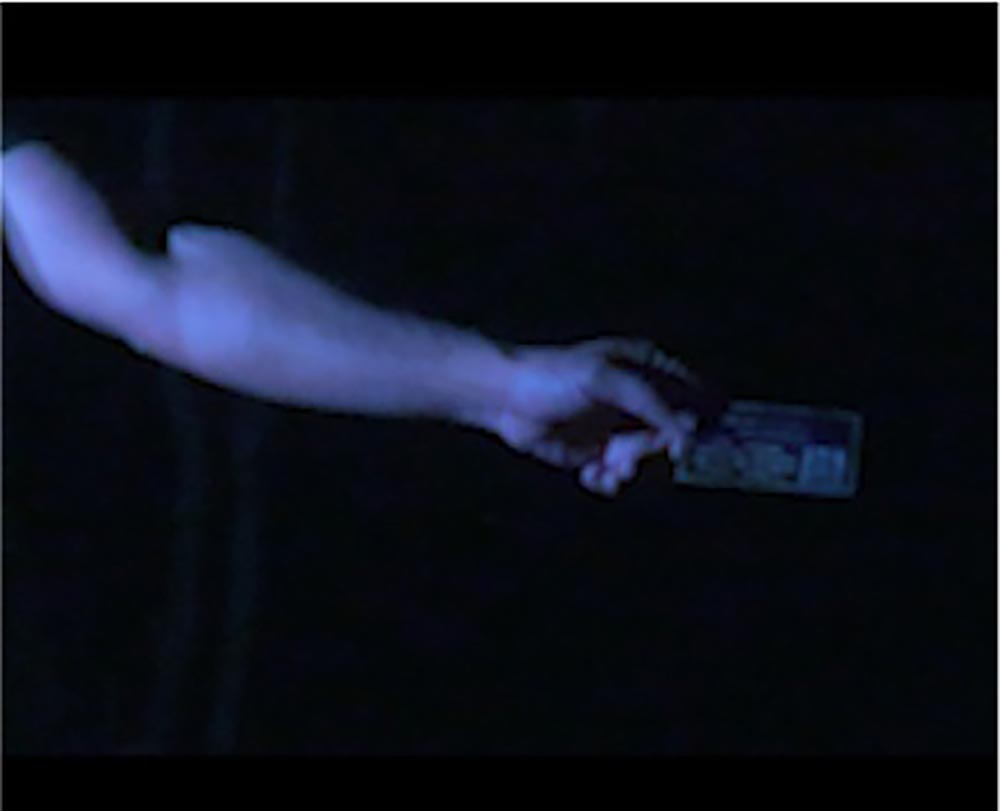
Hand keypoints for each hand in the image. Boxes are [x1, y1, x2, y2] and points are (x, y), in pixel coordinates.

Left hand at [494, 336, 706, 496]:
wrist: (501, 397)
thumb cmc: (553, 376)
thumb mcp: (605, 380)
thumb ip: (650, 402)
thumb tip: (688, 434)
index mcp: (647, 370)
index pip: (691, 398)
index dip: (693, 424)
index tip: (680, 446)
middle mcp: (638, 401)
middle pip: (670, 438)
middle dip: (652, 453)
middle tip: (629, 458)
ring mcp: (618, 429)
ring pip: (645, 462)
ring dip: (630, 472)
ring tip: (609, 471)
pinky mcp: (596, 454)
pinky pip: (617, 477)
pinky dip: (607, 481)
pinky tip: (590, 476)